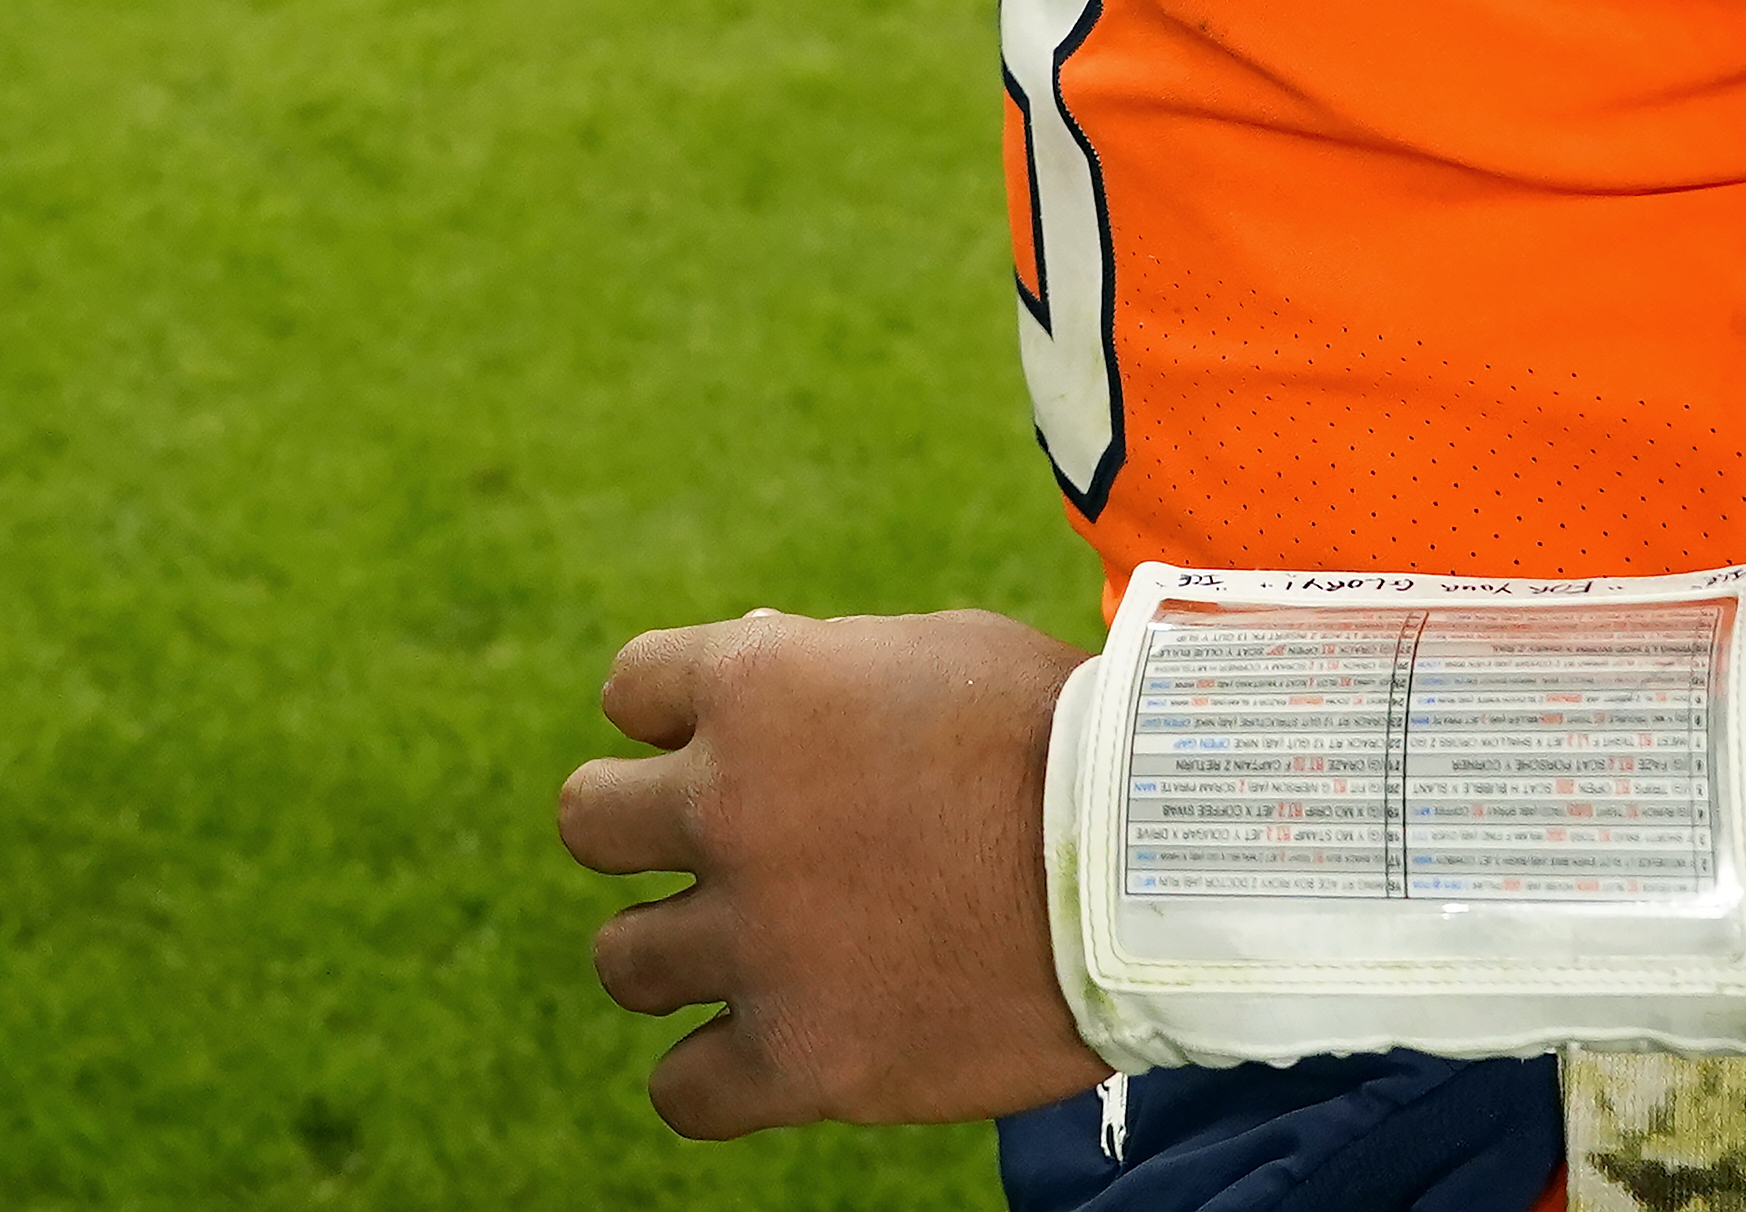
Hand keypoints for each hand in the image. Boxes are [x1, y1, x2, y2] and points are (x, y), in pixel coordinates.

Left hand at [557, 608, 1101, 1139]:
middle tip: (724, 855)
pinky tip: (767, 1053)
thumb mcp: (934, 652)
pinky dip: (715, 1078)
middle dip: (643, 835)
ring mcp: (755, 939)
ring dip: (675, 957)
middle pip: (588, 822)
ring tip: (758, 957)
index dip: (675, 720)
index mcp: (757, 684)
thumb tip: (748, 655)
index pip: (628, 692)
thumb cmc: (1064, 739)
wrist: (1157, 867)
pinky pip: (680, 1091)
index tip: (726, 748)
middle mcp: (727, 806)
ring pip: (621, 960)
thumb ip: (822, 667)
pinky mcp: (798, 1056)